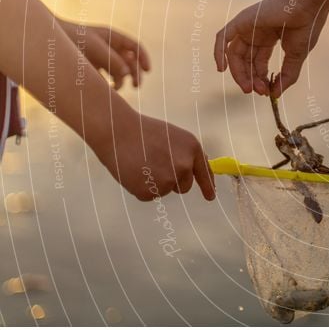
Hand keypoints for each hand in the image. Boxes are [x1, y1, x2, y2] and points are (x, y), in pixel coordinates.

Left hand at [58, 18, 150, 88]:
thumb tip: (127, 73)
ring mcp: (101, 58)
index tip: (148, 71)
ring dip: (122, 81)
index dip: (144, 59)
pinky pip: (106, 78)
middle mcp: (110, 47)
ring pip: (120, 72)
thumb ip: (112, 59)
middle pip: (130, 62)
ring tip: (117, 90)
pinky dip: (109, 85)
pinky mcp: (92, 68)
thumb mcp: (94, 46)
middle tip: (136, 86)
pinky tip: (106, 90)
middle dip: (135, 74)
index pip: (135, 48)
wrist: (46, 41)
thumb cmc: (70, 39)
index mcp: (113, 37)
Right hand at [91, 105, 215, 201]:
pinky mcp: (151, 191)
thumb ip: (186, 153)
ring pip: (166, 190)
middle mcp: (184, 166)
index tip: (210, 197)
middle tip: (154, 165)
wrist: (118, 131)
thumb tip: (192, 169)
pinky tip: (134, 172)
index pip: (204, 172)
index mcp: (193, 149)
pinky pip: (150, 195)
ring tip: (142, 164)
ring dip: (155, 183)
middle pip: (184, 186)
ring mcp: (168, 180)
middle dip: (172, 181)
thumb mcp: (173, 137)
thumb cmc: (143, 131)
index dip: (208, 187)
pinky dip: (141, 187)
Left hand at [214, 0, 328, 96]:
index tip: (268, 92)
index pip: (258, 62)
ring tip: (247, 87)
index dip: (261, 78)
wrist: (308, 4)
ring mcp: (248, 26)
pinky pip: (223, 37)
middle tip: (256, 92)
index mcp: (269, 38)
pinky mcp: (242, 20)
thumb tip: (275, 94)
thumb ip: (286, 76)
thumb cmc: (306, 25)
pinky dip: (219, 52)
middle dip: (249, 78)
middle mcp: (256, 32)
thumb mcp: (296, 57)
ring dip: (239, 72)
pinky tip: (222, 69)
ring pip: (234, 53)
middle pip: (245, 60)